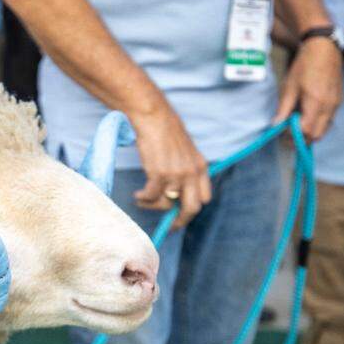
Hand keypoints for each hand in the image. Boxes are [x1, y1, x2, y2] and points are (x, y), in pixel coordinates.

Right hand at [131, 104, 210, 229]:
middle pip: (192, 208)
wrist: (154, 117)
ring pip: (166, 204)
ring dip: (152, 206)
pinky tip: (138, 194)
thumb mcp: (186, 151)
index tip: (181, 213)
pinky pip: (151, 196)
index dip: (193, 208)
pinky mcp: (159, 174)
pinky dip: (143, 198)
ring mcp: (176, 175)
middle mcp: (191, 173)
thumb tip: (176, 192)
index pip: (205, 198)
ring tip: (142, 200)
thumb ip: (186, 170)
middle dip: (180, 221)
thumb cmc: (166, 132)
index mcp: (200, 167)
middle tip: (169, 226)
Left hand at [274, 36, 342, 142]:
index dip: (294, 137)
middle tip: (289, 133)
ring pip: (324, 130)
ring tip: (297, 124)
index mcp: (316, 102)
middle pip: (317, 135)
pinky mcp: (338, 101)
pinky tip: (307, 115)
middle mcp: (329, 106)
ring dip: (311, 132)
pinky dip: (318, 124)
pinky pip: (329, 120)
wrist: (324, 48)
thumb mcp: (289, 86)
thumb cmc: (304, 65)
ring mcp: (336, 104)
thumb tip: (276, 126)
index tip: (283, 133)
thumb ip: (283, 109)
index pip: (307, 131)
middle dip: (302, 139)